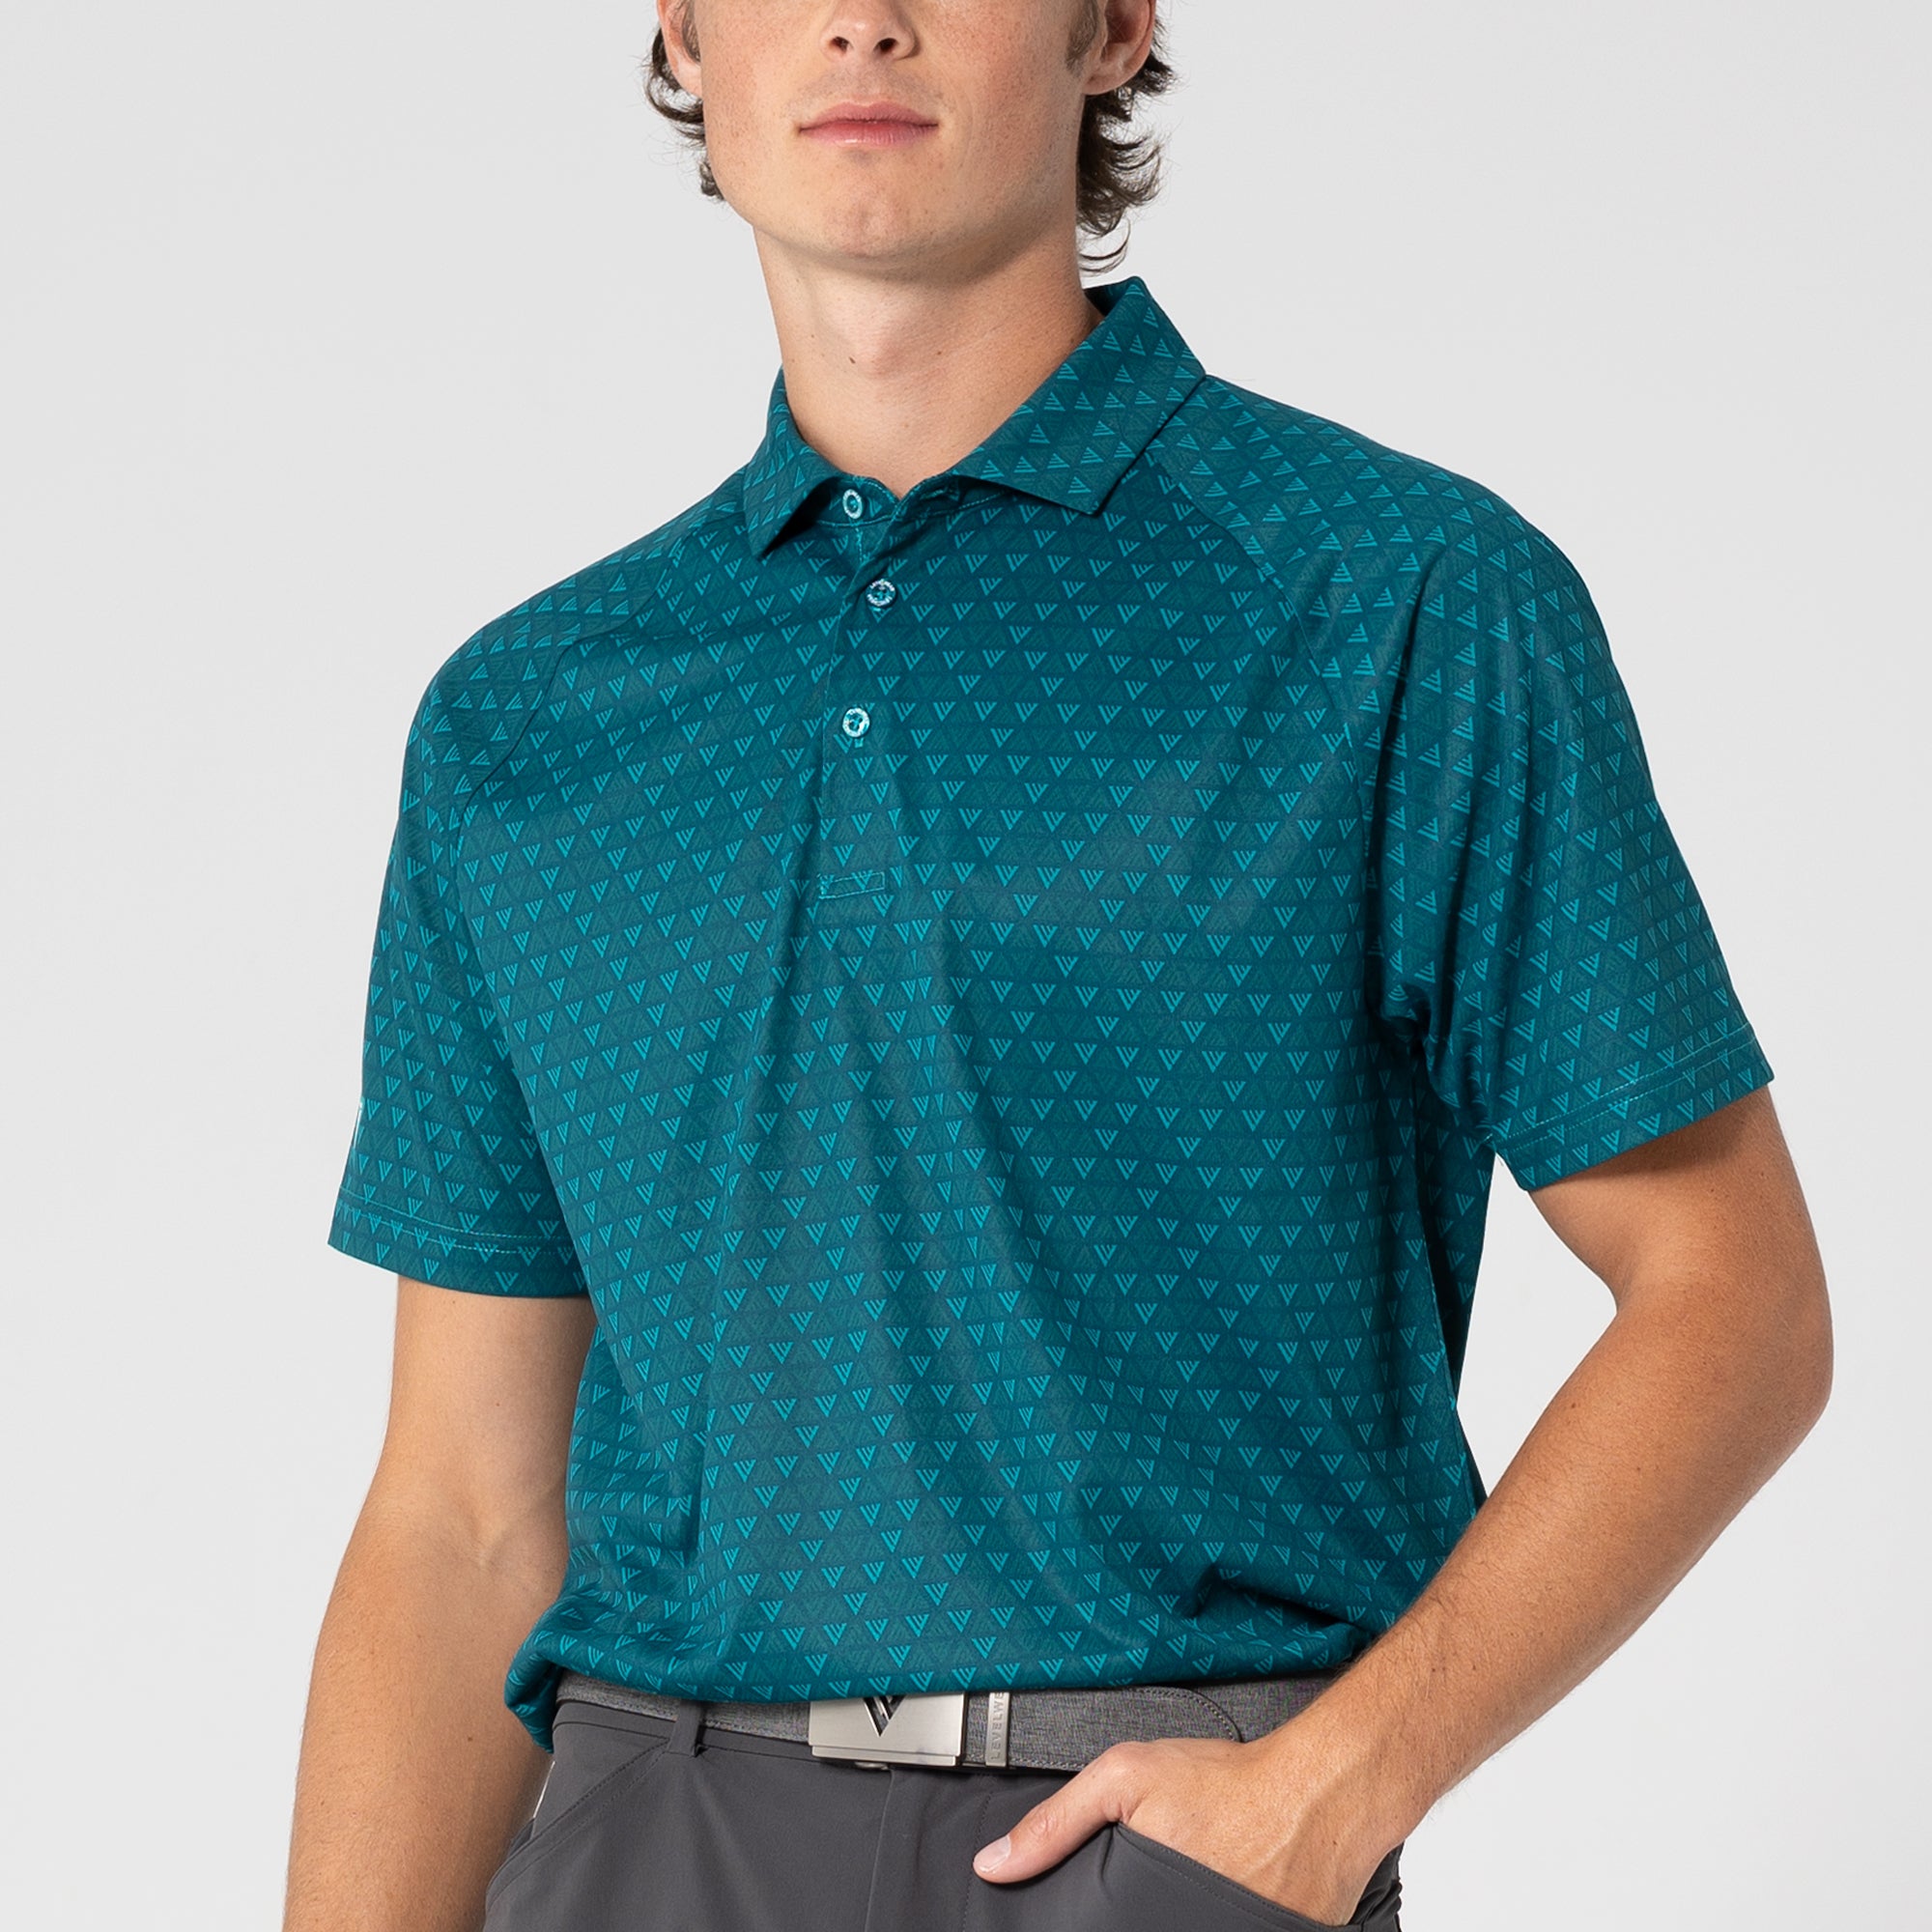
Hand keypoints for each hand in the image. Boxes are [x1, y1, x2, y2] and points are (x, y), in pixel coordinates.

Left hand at [970, 1725, 1392, 1925]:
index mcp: (1141, 1919)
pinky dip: (1205, 1926)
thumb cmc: (1227, 1784)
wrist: (1321, 1794)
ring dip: (1170, 1923)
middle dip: (1125, 1923)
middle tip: (1137, 1896)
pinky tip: (1201, 1907)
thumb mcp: (1125, 1780)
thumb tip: (992, 1865)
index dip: (1086, 1930)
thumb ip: (1055, 1824)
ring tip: (1171, 1898)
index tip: (1085, 1918)